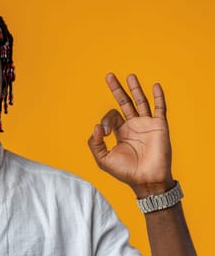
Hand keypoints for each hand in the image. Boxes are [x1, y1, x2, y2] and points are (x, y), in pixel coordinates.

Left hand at [88, 73, 173, 196]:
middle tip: (109, 76)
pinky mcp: (159, 126)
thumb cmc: (125, 172)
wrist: (146, 180)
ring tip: (129, 76)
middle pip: (124, 102)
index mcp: (121, 132)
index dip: (106, 119)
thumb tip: (96, 126)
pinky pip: (160, 108)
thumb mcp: (103, 159)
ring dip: (135, 89)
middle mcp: (134, 126)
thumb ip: (95, 143)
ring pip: (140, 102)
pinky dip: (158, 97)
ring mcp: (147, 125)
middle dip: (117, 89)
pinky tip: (155, 86)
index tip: (105, 131)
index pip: (112, 116)